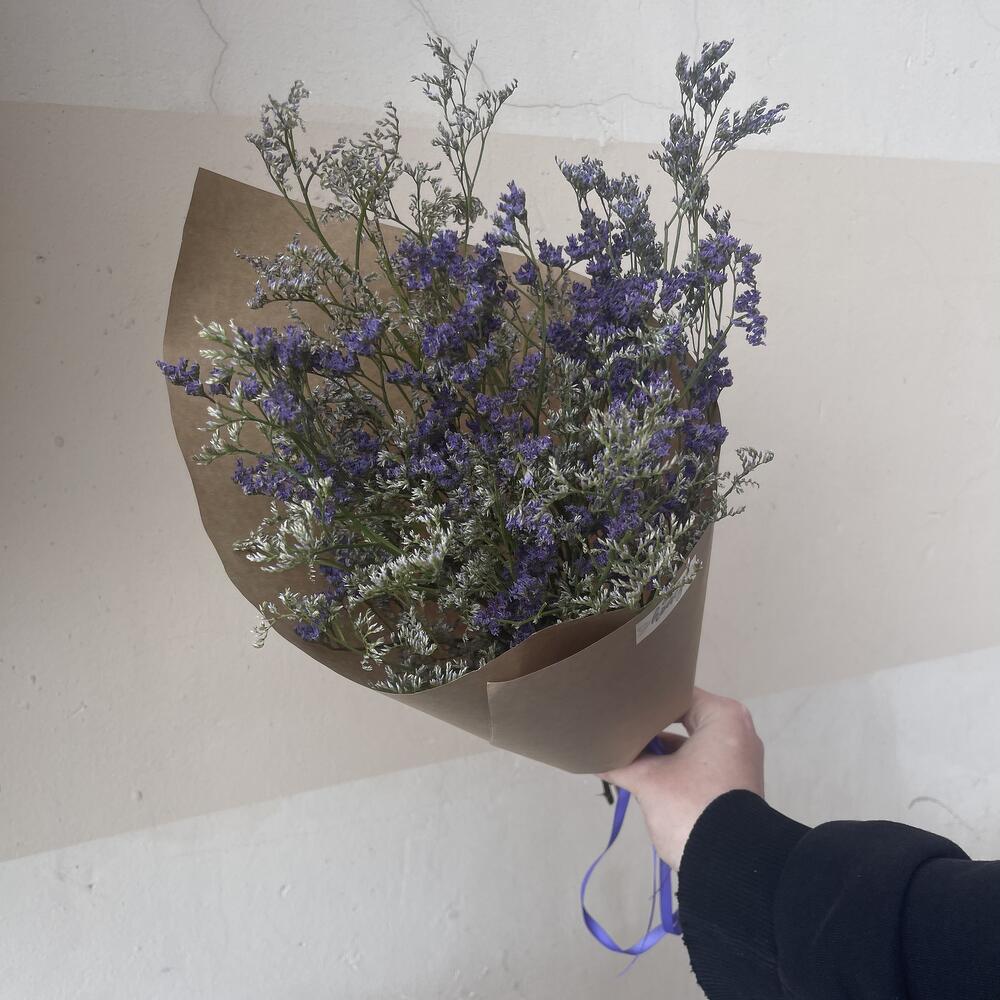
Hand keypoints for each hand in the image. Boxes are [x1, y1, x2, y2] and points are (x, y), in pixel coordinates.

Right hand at [599, 687, 764, 869]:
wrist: (732, 866)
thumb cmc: (693, 807)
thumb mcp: (649, 782)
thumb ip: (619, 764)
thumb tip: (592, 758)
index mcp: (722, 717)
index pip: (675, 693)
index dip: (644, 698)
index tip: (617, 702)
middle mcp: (735, 731)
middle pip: (682, 718)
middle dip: (649, 727)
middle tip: (615, 724)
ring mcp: (737, 759)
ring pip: (688, 743)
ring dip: (659, 750)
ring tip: (623, 749)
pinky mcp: (733, 784)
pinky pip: (697, 763)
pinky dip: (674, 766)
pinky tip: (643, 771)